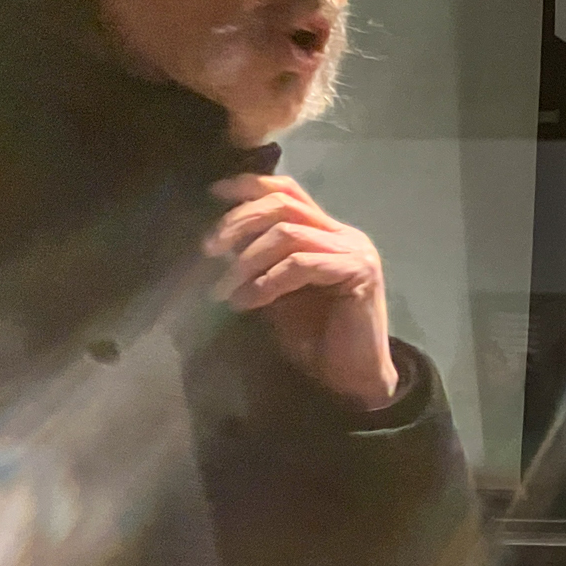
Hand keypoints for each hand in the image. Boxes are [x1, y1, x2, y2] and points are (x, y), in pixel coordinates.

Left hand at [206, 174, 399, 410]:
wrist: (351, 379)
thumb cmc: (314, 339)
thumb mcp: (275, 292)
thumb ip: (259, 263)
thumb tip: (219, 242)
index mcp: (327, 233)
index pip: (290, 192)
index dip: (250, 186)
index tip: (214, 192)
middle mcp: (344, 235)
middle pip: (284, 204)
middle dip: (239, 222)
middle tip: (207, 249)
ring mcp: (355, 251)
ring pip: (288, 233)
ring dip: (246, 260)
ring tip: (223, 290)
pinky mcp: (359, 272)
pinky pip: (301, 265)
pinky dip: (268, 282)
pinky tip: (247, 302)